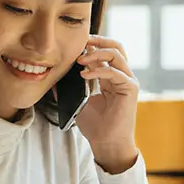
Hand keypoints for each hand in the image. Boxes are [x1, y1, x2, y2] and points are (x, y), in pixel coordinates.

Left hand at [74, 35, 139, 173]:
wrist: (106, 143)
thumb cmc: (95, 125)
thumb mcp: (78, 102)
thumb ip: (70, 88)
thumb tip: (53, 77)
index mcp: (111, 77)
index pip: (105, 52)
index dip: (91, 45)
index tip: (73, 44)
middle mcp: (122, 76)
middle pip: (116, 46)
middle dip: (98, 40)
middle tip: (81, 41)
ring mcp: (128, 81)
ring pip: (116, 54)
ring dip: (96, 53)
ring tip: (79, 60)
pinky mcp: (130, 88)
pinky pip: (115, 72)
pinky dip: (99, 70)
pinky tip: (84, 75)